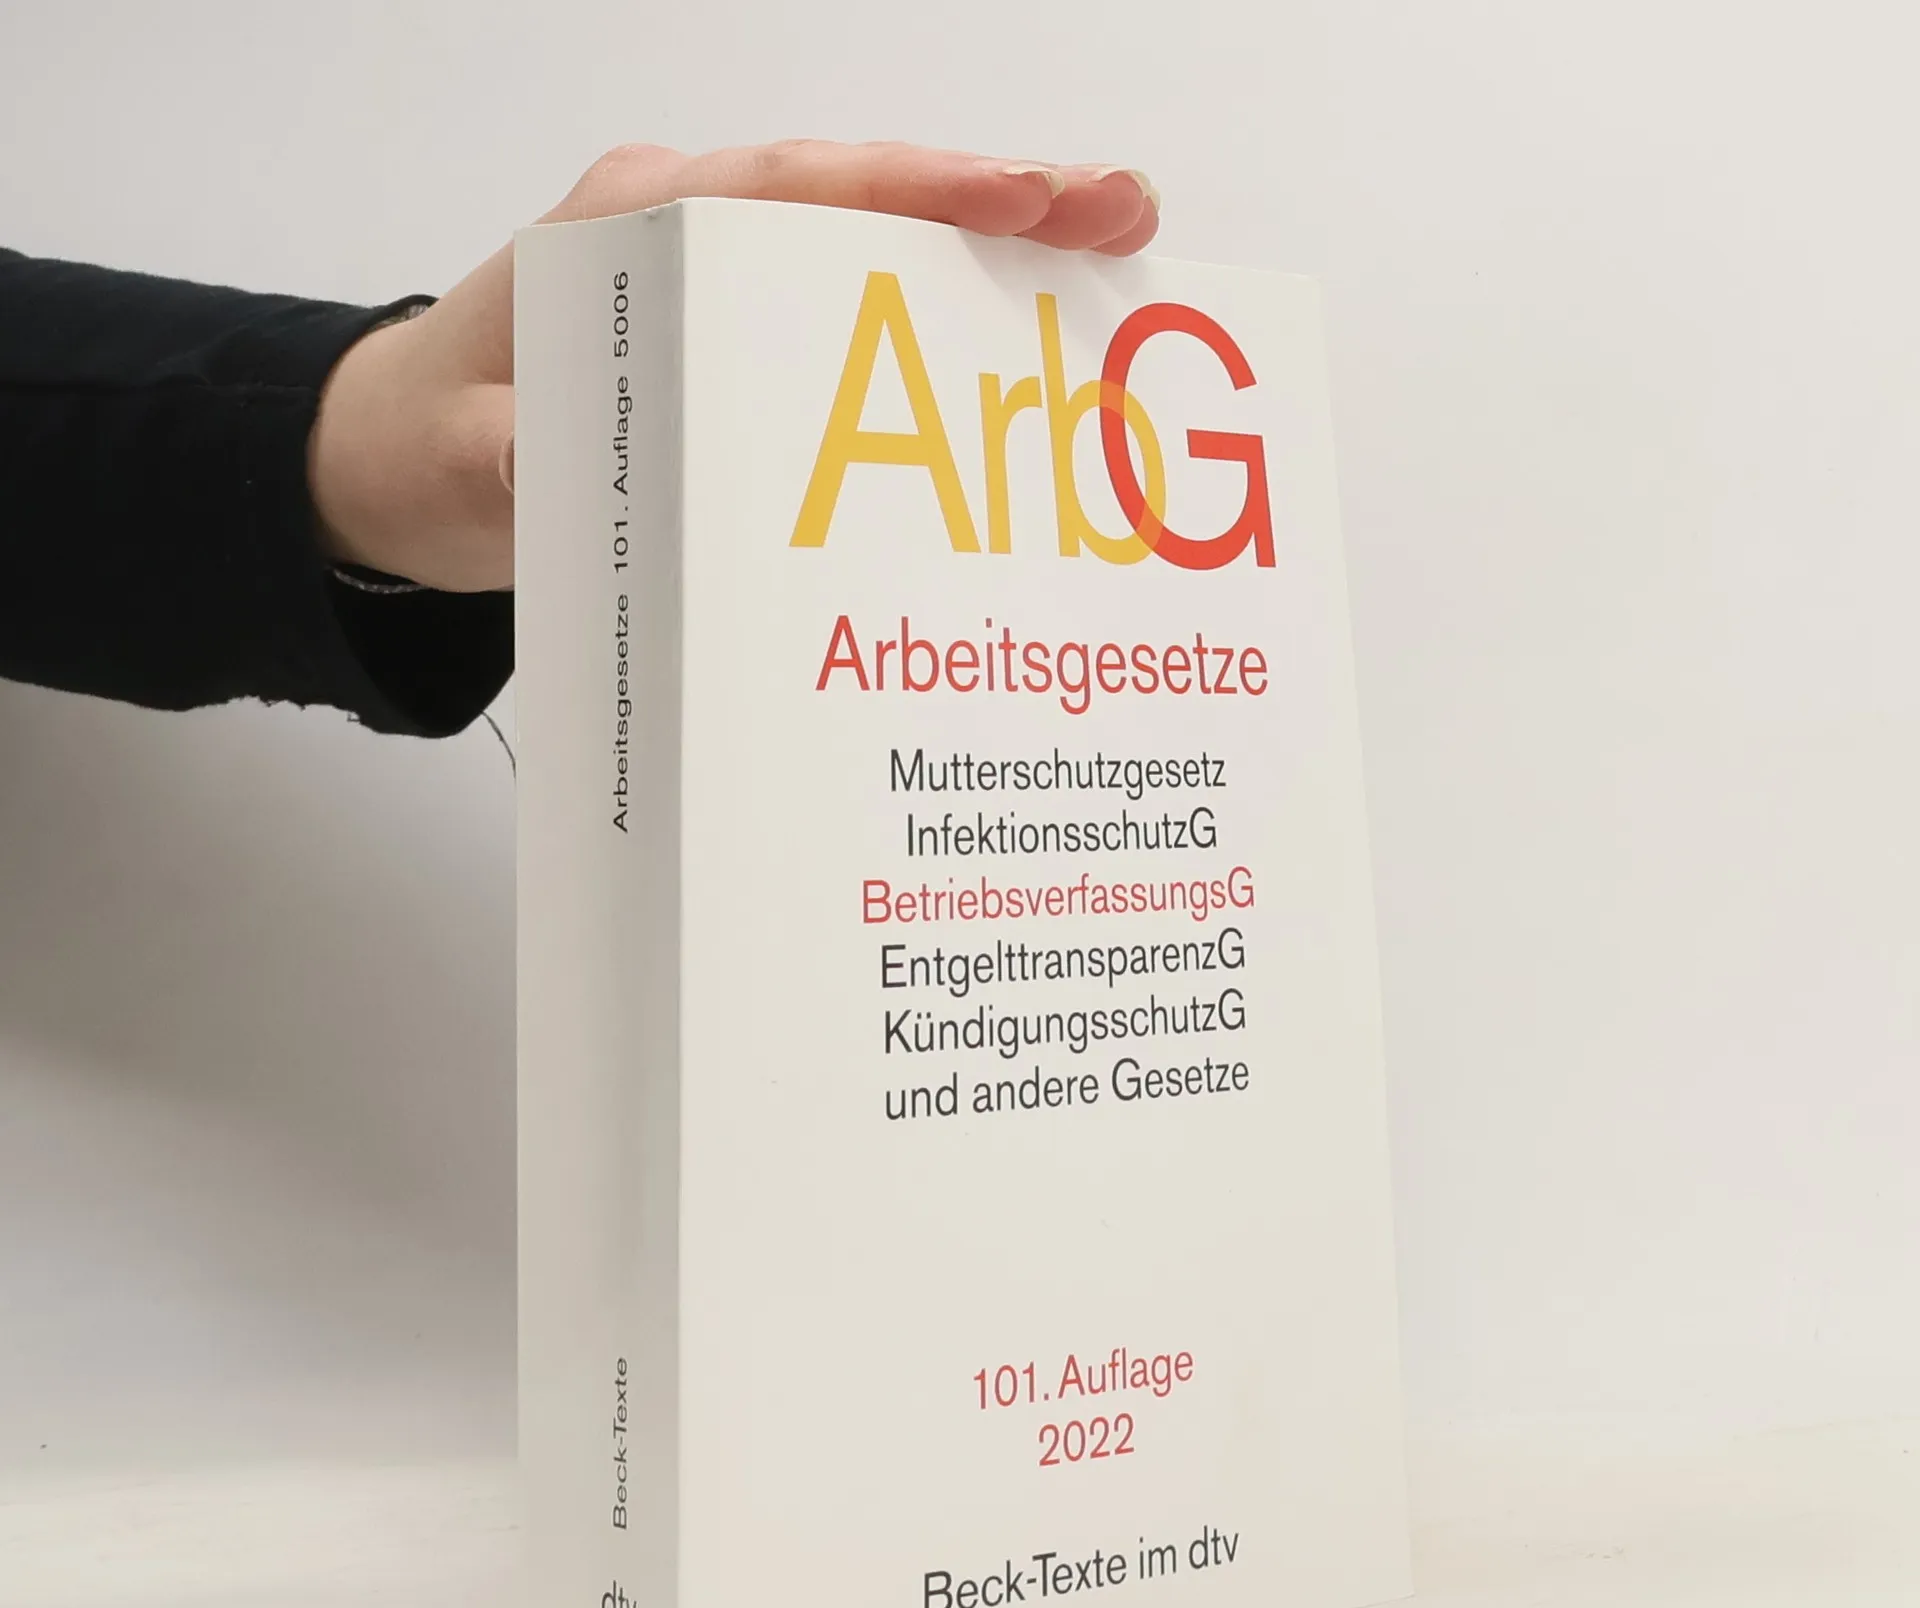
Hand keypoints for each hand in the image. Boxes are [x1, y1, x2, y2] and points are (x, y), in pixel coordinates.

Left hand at [309, 141, 1160, 592]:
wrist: (393, 461)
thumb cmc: (429, 447)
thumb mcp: (461, 470)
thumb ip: (520, 472)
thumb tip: (588, 483)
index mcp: (630, 228)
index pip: (799, 186)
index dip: (922, 188)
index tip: (1027, 196)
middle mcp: (691, 230)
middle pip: (871, 198)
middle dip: (1005, 201)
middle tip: (1126, 216)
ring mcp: (723, 278)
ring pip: (880, 245)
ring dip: (996, 257)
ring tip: (1114, 273)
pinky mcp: (741, 337)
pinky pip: (859, 308)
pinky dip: (947, 320)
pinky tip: (1024, 352)